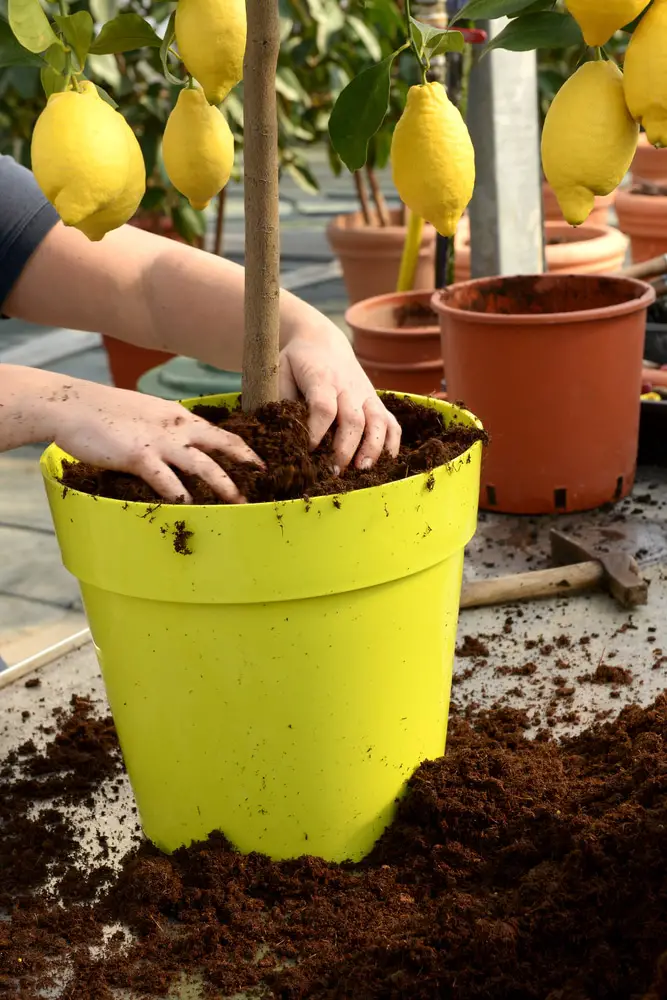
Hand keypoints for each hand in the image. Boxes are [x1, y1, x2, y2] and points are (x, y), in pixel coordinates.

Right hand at [44, 379, 261, 502]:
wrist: (72, 405)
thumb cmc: (106, 413)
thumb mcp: (146, 414)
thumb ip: (167, 428)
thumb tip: (181, 447)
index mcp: (179, 416)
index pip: (220, 432)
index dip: (243, 448)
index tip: (261, 463)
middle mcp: (176, 427)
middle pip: (222, 445)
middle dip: (246, 463)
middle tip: (266, 480)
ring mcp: (159, 442)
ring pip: (202, 464)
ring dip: (224, 485)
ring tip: (240, 502)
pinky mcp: (139, 456)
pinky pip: (166, 479)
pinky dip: (180, 495)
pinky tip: (191, 509)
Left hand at [279, 319, 401, 471]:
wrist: (322, 341)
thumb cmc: (297, 362)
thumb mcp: (280, 371)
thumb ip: (281, 399)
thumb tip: (283, 433)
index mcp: (322, 379)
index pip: (323, 407)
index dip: (317, 432)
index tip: (308, 452)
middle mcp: (348, 387)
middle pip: (353, 419)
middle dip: (345, 448)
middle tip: (334, 471)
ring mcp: (366, 394)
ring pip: (377, 421)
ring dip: (372, 448)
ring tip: (362, 470)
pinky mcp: (376, 401)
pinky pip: (391, 422)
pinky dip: (392, 443)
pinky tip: (384, 463)